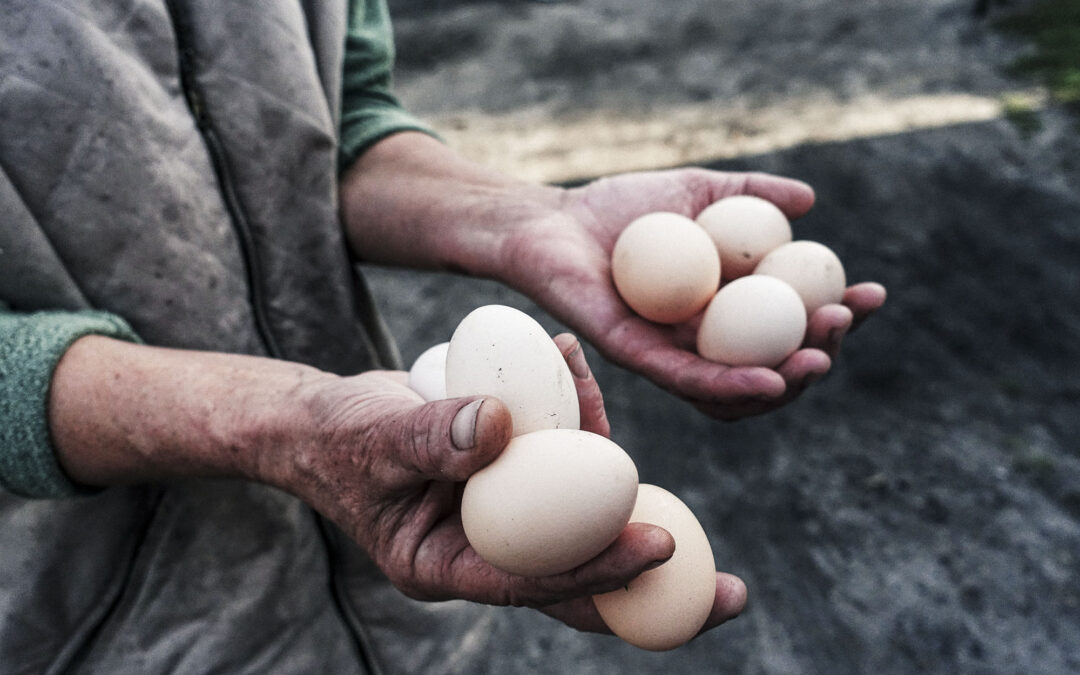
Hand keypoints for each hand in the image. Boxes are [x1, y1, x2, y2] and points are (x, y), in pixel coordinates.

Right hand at [50, 334, 743, 636]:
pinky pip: (566, 465)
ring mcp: (503, 518)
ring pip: (585, 527)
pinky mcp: (515, 479)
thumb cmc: (339, 436)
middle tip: (734, 595)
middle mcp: (485, 550)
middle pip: (581, 583)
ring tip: (689, 508)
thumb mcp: (375, 434)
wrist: (323, 421)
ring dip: (635, 509)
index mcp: (446, 565)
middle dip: (657, 591)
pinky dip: (583, 427)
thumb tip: (502, 426)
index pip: (534, 580)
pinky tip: (587, 378)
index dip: (598, 567)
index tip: (661, 544)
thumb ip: (431, 433)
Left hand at [496, 168, 885, 418]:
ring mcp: (670, 354)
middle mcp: (702, 340)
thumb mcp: (697, 191)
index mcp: (724, 309)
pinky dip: (731, 384)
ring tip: (817, 359)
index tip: (871, 295)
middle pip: (774, 364)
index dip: (837, 315)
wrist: (550, 221)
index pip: (791, 322)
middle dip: (819, 354)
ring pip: (738, 387)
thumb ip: (750, 193)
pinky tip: (770, 379)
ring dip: (786, 381)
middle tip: (840, 327)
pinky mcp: (636, 358)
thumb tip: (808, 203)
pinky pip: (689, 381)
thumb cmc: (620, 207)